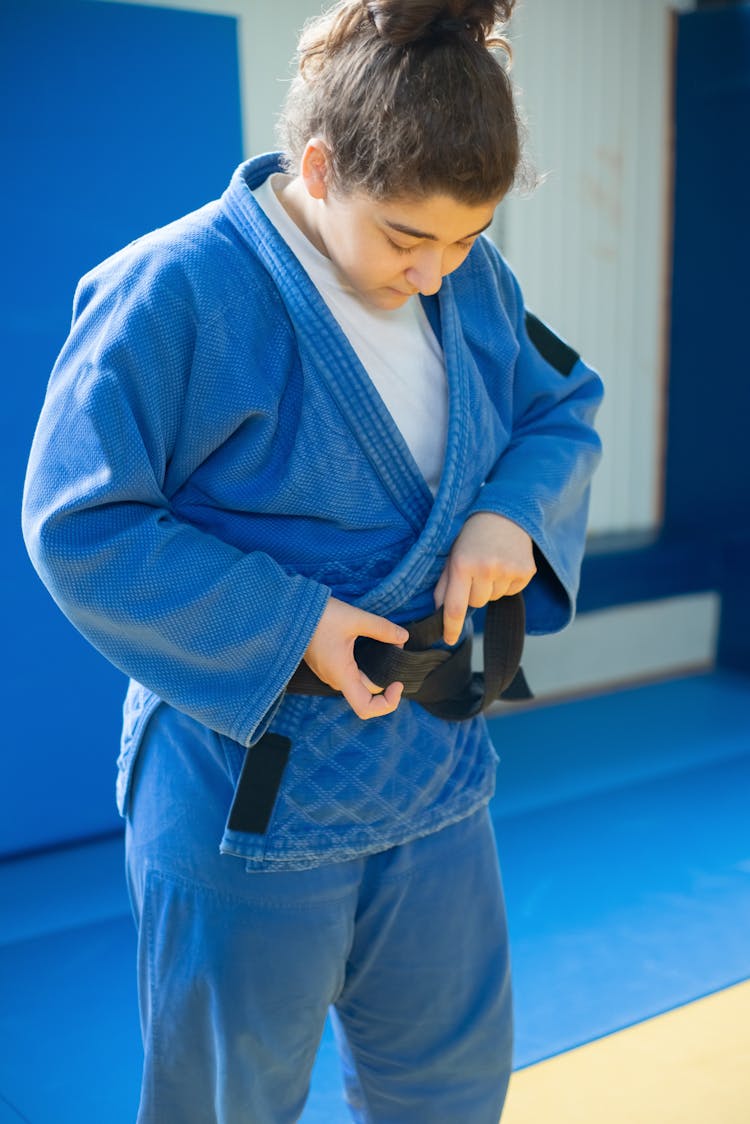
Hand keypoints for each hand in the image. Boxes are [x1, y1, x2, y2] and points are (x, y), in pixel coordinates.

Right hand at [303, 597, 408, 719]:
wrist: (290, 609)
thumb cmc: (320, 615)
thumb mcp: (355, 618)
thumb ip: (381, 629)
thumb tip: (403, 637)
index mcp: (341, 675)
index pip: (366, 709)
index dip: (387, 703)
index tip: (397, 682)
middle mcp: (335, 679)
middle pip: (368, 692)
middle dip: (386, 675)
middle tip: (395, 647)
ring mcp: (329, 672)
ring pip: (360, 682)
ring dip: (376, 669)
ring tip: (386, 644)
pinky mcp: (327, 663)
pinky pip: (350, 672)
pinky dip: (365, 664)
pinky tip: (370, 644)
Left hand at [434, 513, 536, 644]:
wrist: (506, 513)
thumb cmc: (472, 534)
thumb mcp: (452, 554)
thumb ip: (443, 583)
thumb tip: (438, 611)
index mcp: (462, 564)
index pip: (455, 606)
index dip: (451, 627)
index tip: (449, 640)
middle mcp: (485, 568)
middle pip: (476, 604)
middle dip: (474, 592)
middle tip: (477, 568)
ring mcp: (507, 570)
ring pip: (494, 599)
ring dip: (491, 587)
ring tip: (491, 563)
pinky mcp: (525, 571)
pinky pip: (511, 592)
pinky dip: (507, 583)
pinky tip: (505, 563)